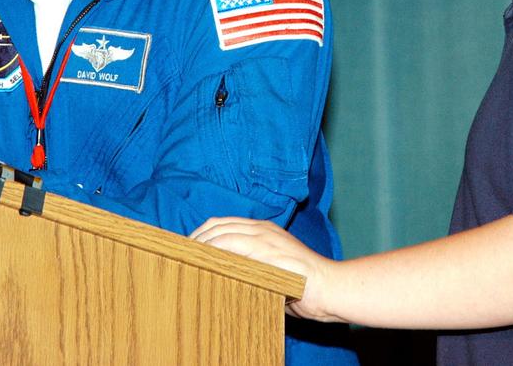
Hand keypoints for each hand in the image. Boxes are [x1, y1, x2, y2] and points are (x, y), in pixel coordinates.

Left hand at [190, 217, 341, 321]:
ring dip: (201, 247)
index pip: (223, 224)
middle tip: (180, 256)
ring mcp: (266, 240)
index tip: (187, 249)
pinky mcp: (269, 253)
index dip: (202, 234)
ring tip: (186, 261)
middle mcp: (262, 230)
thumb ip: (252, 266)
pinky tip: (205, 264)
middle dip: (195, 239)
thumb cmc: (304, 284)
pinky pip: (234, 248)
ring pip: (222, 235)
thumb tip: (224, 274)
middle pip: (217, 226)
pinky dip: (216, 253)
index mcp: (263, 230)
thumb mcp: (274, 269)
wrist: (332, 287)